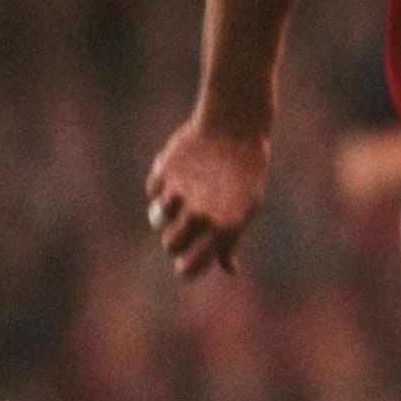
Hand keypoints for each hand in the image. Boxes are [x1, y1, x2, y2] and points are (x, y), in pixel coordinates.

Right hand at [147, 118, 269, 276]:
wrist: (234, 130)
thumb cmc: (245, 174)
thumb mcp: (247, 209)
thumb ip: (230, 241)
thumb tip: (230, 270)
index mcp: (225, 227)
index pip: (191, 265)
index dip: (186, 270)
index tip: (184, 267)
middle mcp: (200, 213)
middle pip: (170, 245)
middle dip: (176, 243)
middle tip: (186, 230)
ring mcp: (180, 193)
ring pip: (159, 221)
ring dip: (167, 217)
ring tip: (182, 203)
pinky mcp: (163, 173)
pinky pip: (153, 193)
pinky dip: (162, 189)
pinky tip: (179, 176)